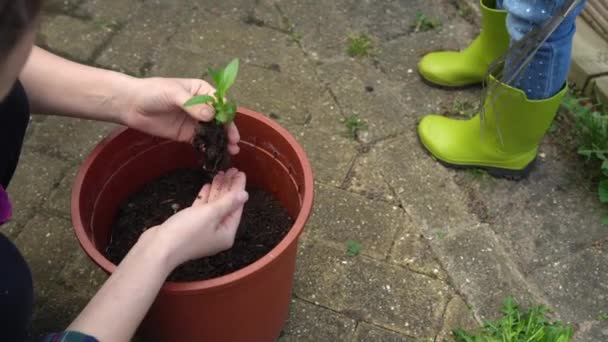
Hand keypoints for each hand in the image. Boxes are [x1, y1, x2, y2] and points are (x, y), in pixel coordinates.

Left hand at [123, 77, 239, 154]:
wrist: (131, 105)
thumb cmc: (152, 92)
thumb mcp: (173, 94)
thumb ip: (192, 105)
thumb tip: (210, 116)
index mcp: (201, 91)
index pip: (219, 102)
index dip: (226, 113)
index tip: (229, 124)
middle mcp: (201, 106)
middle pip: (220, 118)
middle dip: (228, 130)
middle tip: (234, 141)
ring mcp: (194, 121)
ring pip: (213, 131)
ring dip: (223, 140)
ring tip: (232, 150)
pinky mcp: (186, 134)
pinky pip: (201, 141)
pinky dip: (210, 147)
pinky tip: (217, 154)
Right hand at [151, 168, 247, 268]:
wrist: (158, 247)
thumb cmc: (186, 231)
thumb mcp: (211, 214)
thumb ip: (228, 202)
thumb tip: (245, 195)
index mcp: (227, 233)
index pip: (237, 206)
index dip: (238, 188)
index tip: (240, 173)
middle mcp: (218, 233)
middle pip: (226, 205)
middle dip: (228, 187)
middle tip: (231, 169)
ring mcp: (204, 230)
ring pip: (214, 206)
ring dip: (217, 190)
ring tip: (220, 173)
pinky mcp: (190, 226)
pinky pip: (202, 209)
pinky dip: (205, 198)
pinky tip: (207, 185)